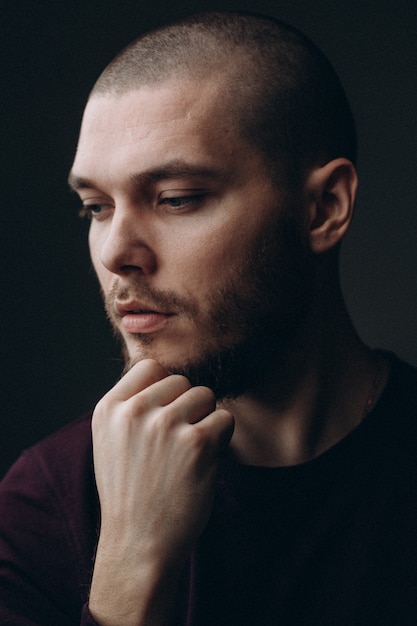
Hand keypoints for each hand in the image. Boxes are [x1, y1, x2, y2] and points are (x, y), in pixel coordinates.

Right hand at [89, 359, 233, 624]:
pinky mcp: (197, 443)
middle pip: (182, 380)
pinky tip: (202, 463)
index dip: (164, 388)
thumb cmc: (129, 491)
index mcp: (109, 408)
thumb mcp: (110, 441)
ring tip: (187, 454)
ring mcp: (166, 425)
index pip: (150, 366)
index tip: (164, 414)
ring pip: (205, 395)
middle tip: (176, 443)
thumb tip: (167, 374)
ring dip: (205, 421)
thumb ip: (131, 405)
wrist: (139, 543)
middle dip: (187, 406)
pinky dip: (221, 439)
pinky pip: (224, 419)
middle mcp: (135, 411)